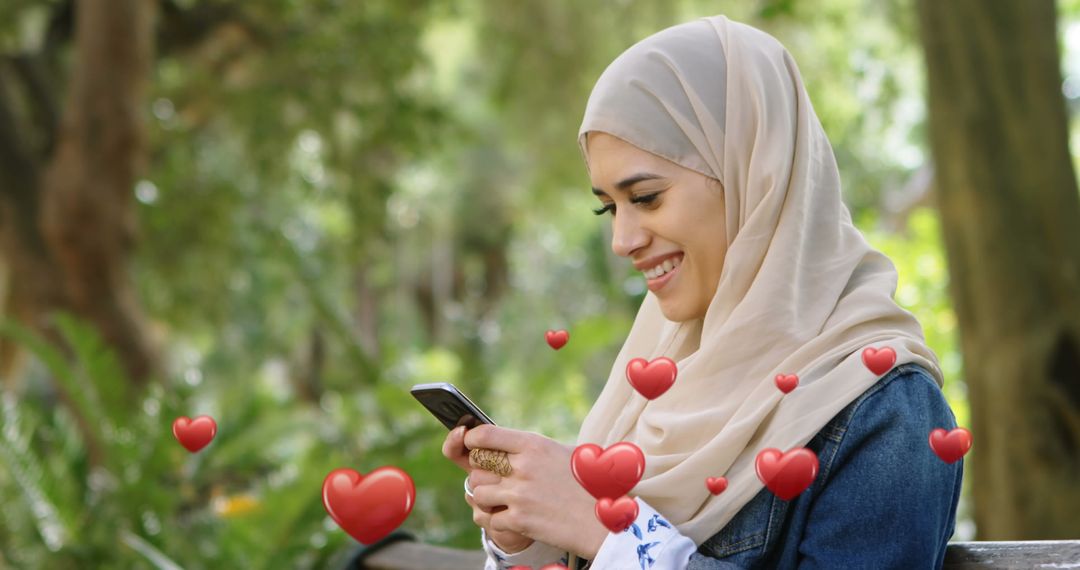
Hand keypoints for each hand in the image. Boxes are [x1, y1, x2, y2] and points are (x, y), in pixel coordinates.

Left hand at [464, 425, 609, 559]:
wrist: (605, 522)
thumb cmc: (588, 485)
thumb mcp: (564, 454)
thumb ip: (533, 449)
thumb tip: (504, 445)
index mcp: (534, 445)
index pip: (485, 434)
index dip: (472, 439)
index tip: (471, 443)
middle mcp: (523, 467)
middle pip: (477, 464)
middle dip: (482, 471)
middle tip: (495, 477)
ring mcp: (519, 495)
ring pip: (478, 492)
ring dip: (487, 498)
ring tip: (504, 500)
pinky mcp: (519, 520)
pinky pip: (490, 519)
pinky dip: (499, 521)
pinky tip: (515, 518)